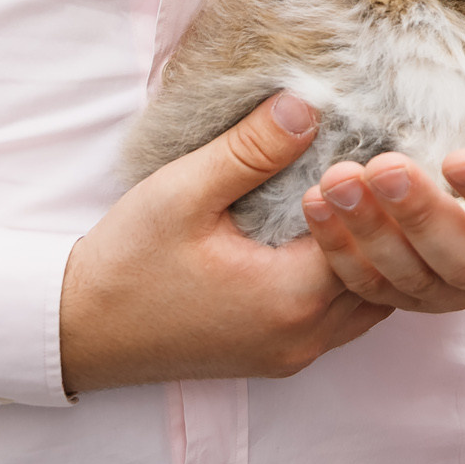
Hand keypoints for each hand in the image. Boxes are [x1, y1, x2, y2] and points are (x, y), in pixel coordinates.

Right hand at [58, 94, 392, 390]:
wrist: (78, 330)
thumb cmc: (127, 261)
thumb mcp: (184, 192)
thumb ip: (250, 150)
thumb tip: (308, 105)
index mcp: (289, 296)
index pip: (373, 239)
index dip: (381, 193)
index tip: (381, 146)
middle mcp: (304, 335)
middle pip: (382, 274)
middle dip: (386, 223)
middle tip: (383, 166)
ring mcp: (293, 353)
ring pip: (369, 302)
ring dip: (371, 255)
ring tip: (364, 200)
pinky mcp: (278, 358)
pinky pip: (342, 319)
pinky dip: (349, 280)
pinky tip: (333, 238)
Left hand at [299, 119, 464, 312]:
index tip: (458, 158)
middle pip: (464, 260)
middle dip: (418, 216)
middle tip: (381, 168)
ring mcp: (456, 288)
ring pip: (411, 280)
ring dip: (368, 233)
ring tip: (335, 183)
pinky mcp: (413, 290)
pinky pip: (372, 286)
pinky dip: (340, 250)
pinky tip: (314, 207)